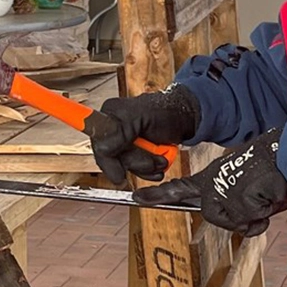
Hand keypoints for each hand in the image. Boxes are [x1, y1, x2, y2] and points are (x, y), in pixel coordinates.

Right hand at [83, 87, 201, 184]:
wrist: (187, 118)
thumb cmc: (167, 110)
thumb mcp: (142, 116)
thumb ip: (119, 131)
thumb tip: (102, 148)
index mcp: (109, 115)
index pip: (99, 144)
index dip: (107, 161)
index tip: (119, 176)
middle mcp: (113, 130)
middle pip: (112, 160)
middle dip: (136, 162)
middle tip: (153, 159)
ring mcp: (123, 143)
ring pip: (125, 167)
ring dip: (145, 166)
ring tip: (160, 158)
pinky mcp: (134, 154)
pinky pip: (135, 171)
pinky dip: (149, 171)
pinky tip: (159, 164)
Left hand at [135, 130, 286, 235]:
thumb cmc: (272, 171)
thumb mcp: (246, 186)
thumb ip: (237, 206)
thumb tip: (246, 226)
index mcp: (211, 177)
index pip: (180, 188)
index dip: (158, 195)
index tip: (136, 197)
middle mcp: (212, 183)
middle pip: (212, 216)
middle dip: (237, 217)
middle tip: (255, 198)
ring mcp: (222, 191)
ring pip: (232, 222)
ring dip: (253, 216)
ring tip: (264, 195)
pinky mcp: (237, 199)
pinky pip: (250, 221)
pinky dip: (264, 214)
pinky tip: (269, 196)